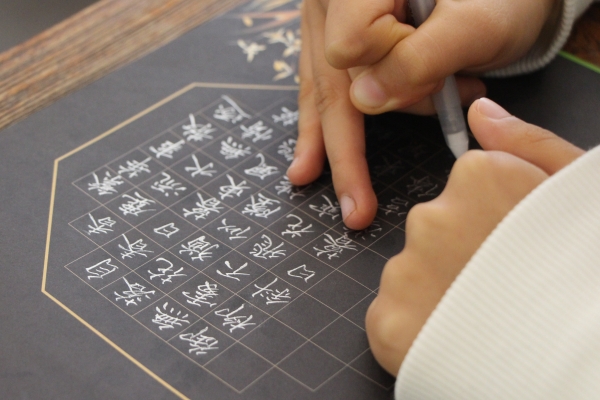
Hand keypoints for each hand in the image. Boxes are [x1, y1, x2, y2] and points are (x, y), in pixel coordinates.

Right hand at [290, 0, 557, 229]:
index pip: (349, 43)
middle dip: (348, 146)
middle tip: (358, 207)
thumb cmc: (499, 1)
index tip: (439, 73)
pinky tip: (308, 164)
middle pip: (331, 79)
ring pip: (327, 92)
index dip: (387, 70)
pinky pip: (324, 91)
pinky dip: (328, 131)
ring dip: (344, 145)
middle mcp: (332, 0)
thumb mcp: (473, 25)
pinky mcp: (331, 41)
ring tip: (351, 197)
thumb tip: (363, 101)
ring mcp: (326, 20)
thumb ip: (418, 59)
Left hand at [365, 98, 583, 375]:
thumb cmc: (580, 275)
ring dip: (435, 291)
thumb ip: (526, 145)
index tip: (512, 244)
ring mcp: (404, 271)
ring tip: (481, 318)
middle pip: (434, 229)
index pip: (468, 185)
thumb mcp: (573, 192)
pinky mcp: (386, 322)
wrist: (578, 364)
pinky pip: (392, 315)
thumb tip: (481, 112)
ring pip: (411, 271)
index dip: (493, 218)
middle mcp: (431, 218)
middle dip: (458, 253)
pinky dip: (415, 327)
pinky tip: (453, 339)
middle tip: (498, 287)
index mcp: (480, 178)